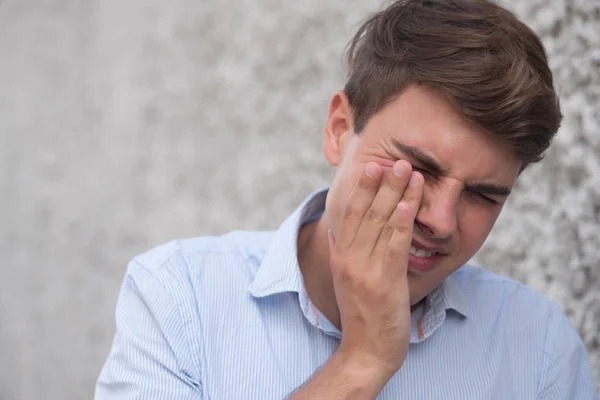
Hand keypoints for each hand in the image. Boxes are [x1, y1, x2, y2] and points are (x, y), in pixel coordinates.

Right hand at [329, 160, 423, 380]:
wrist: (366, 351)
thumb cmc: (361, 314)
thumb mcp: (344, 280)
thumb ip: (338, 253)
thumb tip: (333, 230)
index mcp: (341, 256)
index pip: (351, 215)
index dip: (362, 189)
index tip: (372, 166)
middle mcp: (350, 259)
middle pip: (367, 213)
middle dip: (382, 184)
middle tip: (395, 159)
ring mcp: (366, 270)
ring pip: (382, 225)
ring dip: (397, 195)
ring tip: (409, 171)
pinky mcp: (385, 282)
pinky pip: (394, 247)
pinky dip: (400, 224)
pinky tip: (407, 205)